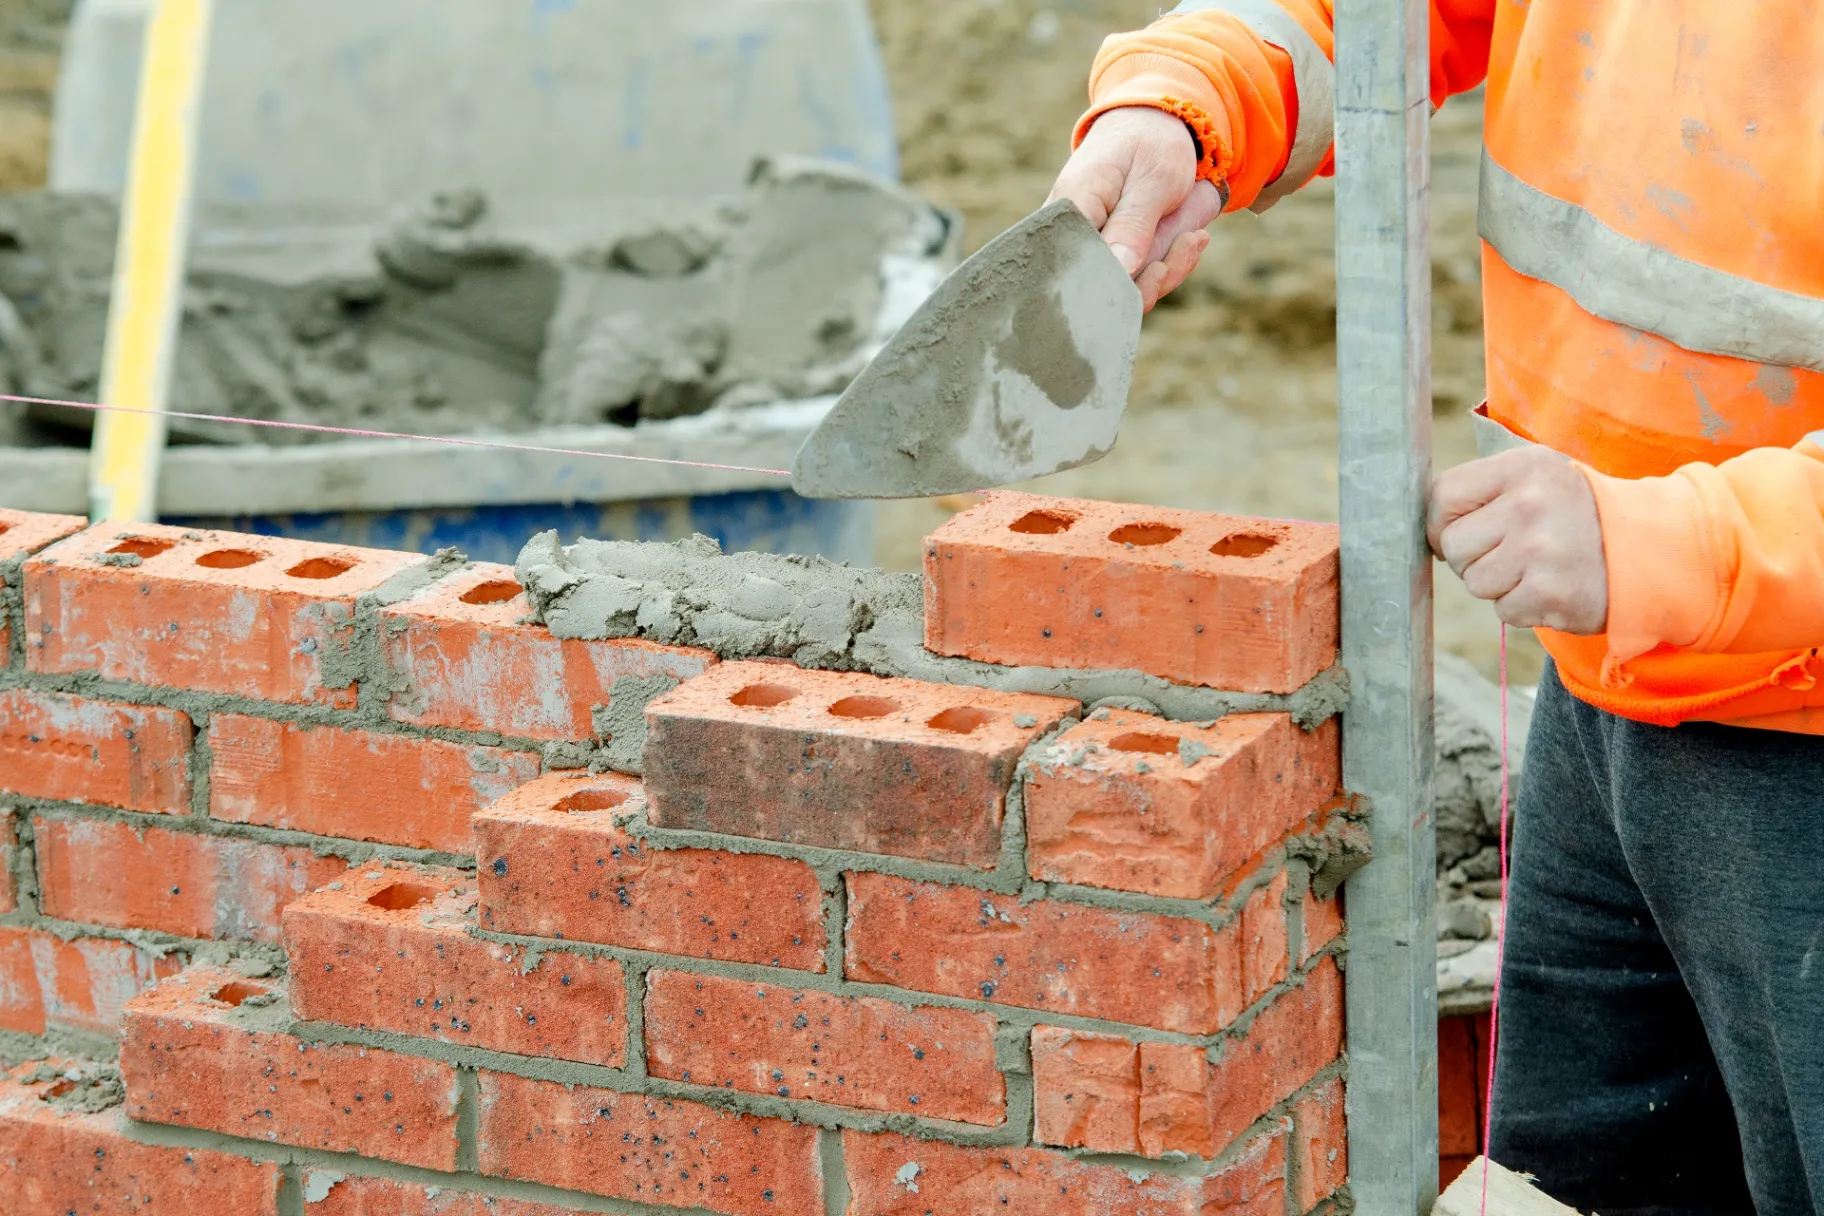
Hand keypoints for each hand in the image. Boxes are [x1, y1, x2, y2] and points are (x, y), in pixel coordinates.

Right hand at [1048, 106, 1224, 310]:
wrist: (1155, 129)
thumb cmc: (1150, 145)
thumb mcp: (1151, 180)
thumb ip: (1132, 226)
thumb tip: (1118, 274)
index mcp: (1071, 212)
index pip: (1075, 267)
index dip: (1112, 283)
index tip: (1157, 268)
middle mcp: (1073, 240)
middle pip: (1101, 288)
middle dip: (1151, 281)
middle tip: (1189, 241)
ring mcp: (1094, 253)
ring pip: (1124, 291)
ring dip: (1167, 273)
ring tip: (1193, 237)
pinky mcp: (1114, 260)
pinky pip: (1139, 282)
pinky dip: (1170, 268)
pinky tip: (1192, 239)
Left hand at [1427, 446, 1609, 634]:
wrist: (1652, 550)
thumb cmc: (1578, 514)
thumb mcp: (1538, 478)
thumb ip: (1484, 490)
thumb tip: (1426, 527)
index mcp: (1523, 467)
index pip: (1443, 496)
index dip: (1442, 523)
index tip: (1459, 533)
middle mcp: (1530, 504)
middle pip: (1455, 545)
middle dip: (1473, 557)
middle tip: (1510, 553)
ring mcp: (1541, 550)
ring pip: (1474, 581)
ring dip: (1498, 584)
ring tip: (1536, 568)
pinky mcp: (1550, 593)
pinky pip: (1503, 609)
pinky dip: (1521, 606)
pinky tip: (1551, 588)